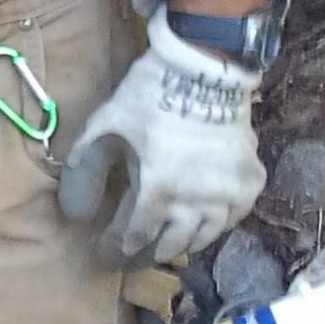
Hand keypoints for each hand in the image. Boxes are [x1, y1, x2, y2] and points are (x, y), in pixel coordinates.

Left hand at [58, 10, 264, 265]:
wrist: (204, 68)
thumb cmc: (147, 98)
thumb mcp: (103, 130)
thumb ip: (84, 173)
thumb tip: (73, 214)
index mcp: (158, 191)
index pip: (132, 238)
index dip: (115, 250)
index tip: (104, 254)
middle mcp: (197, 204)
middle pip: (169, 246)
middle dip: (146, 253)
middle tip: (134, 255)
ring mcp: (229, 196)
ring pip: (203, 239)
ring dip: (180, 243)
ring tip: (165, 243)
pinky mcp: (251, 184)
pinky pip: (232, 219)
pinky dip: (214, 224)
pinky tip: (200, 221)